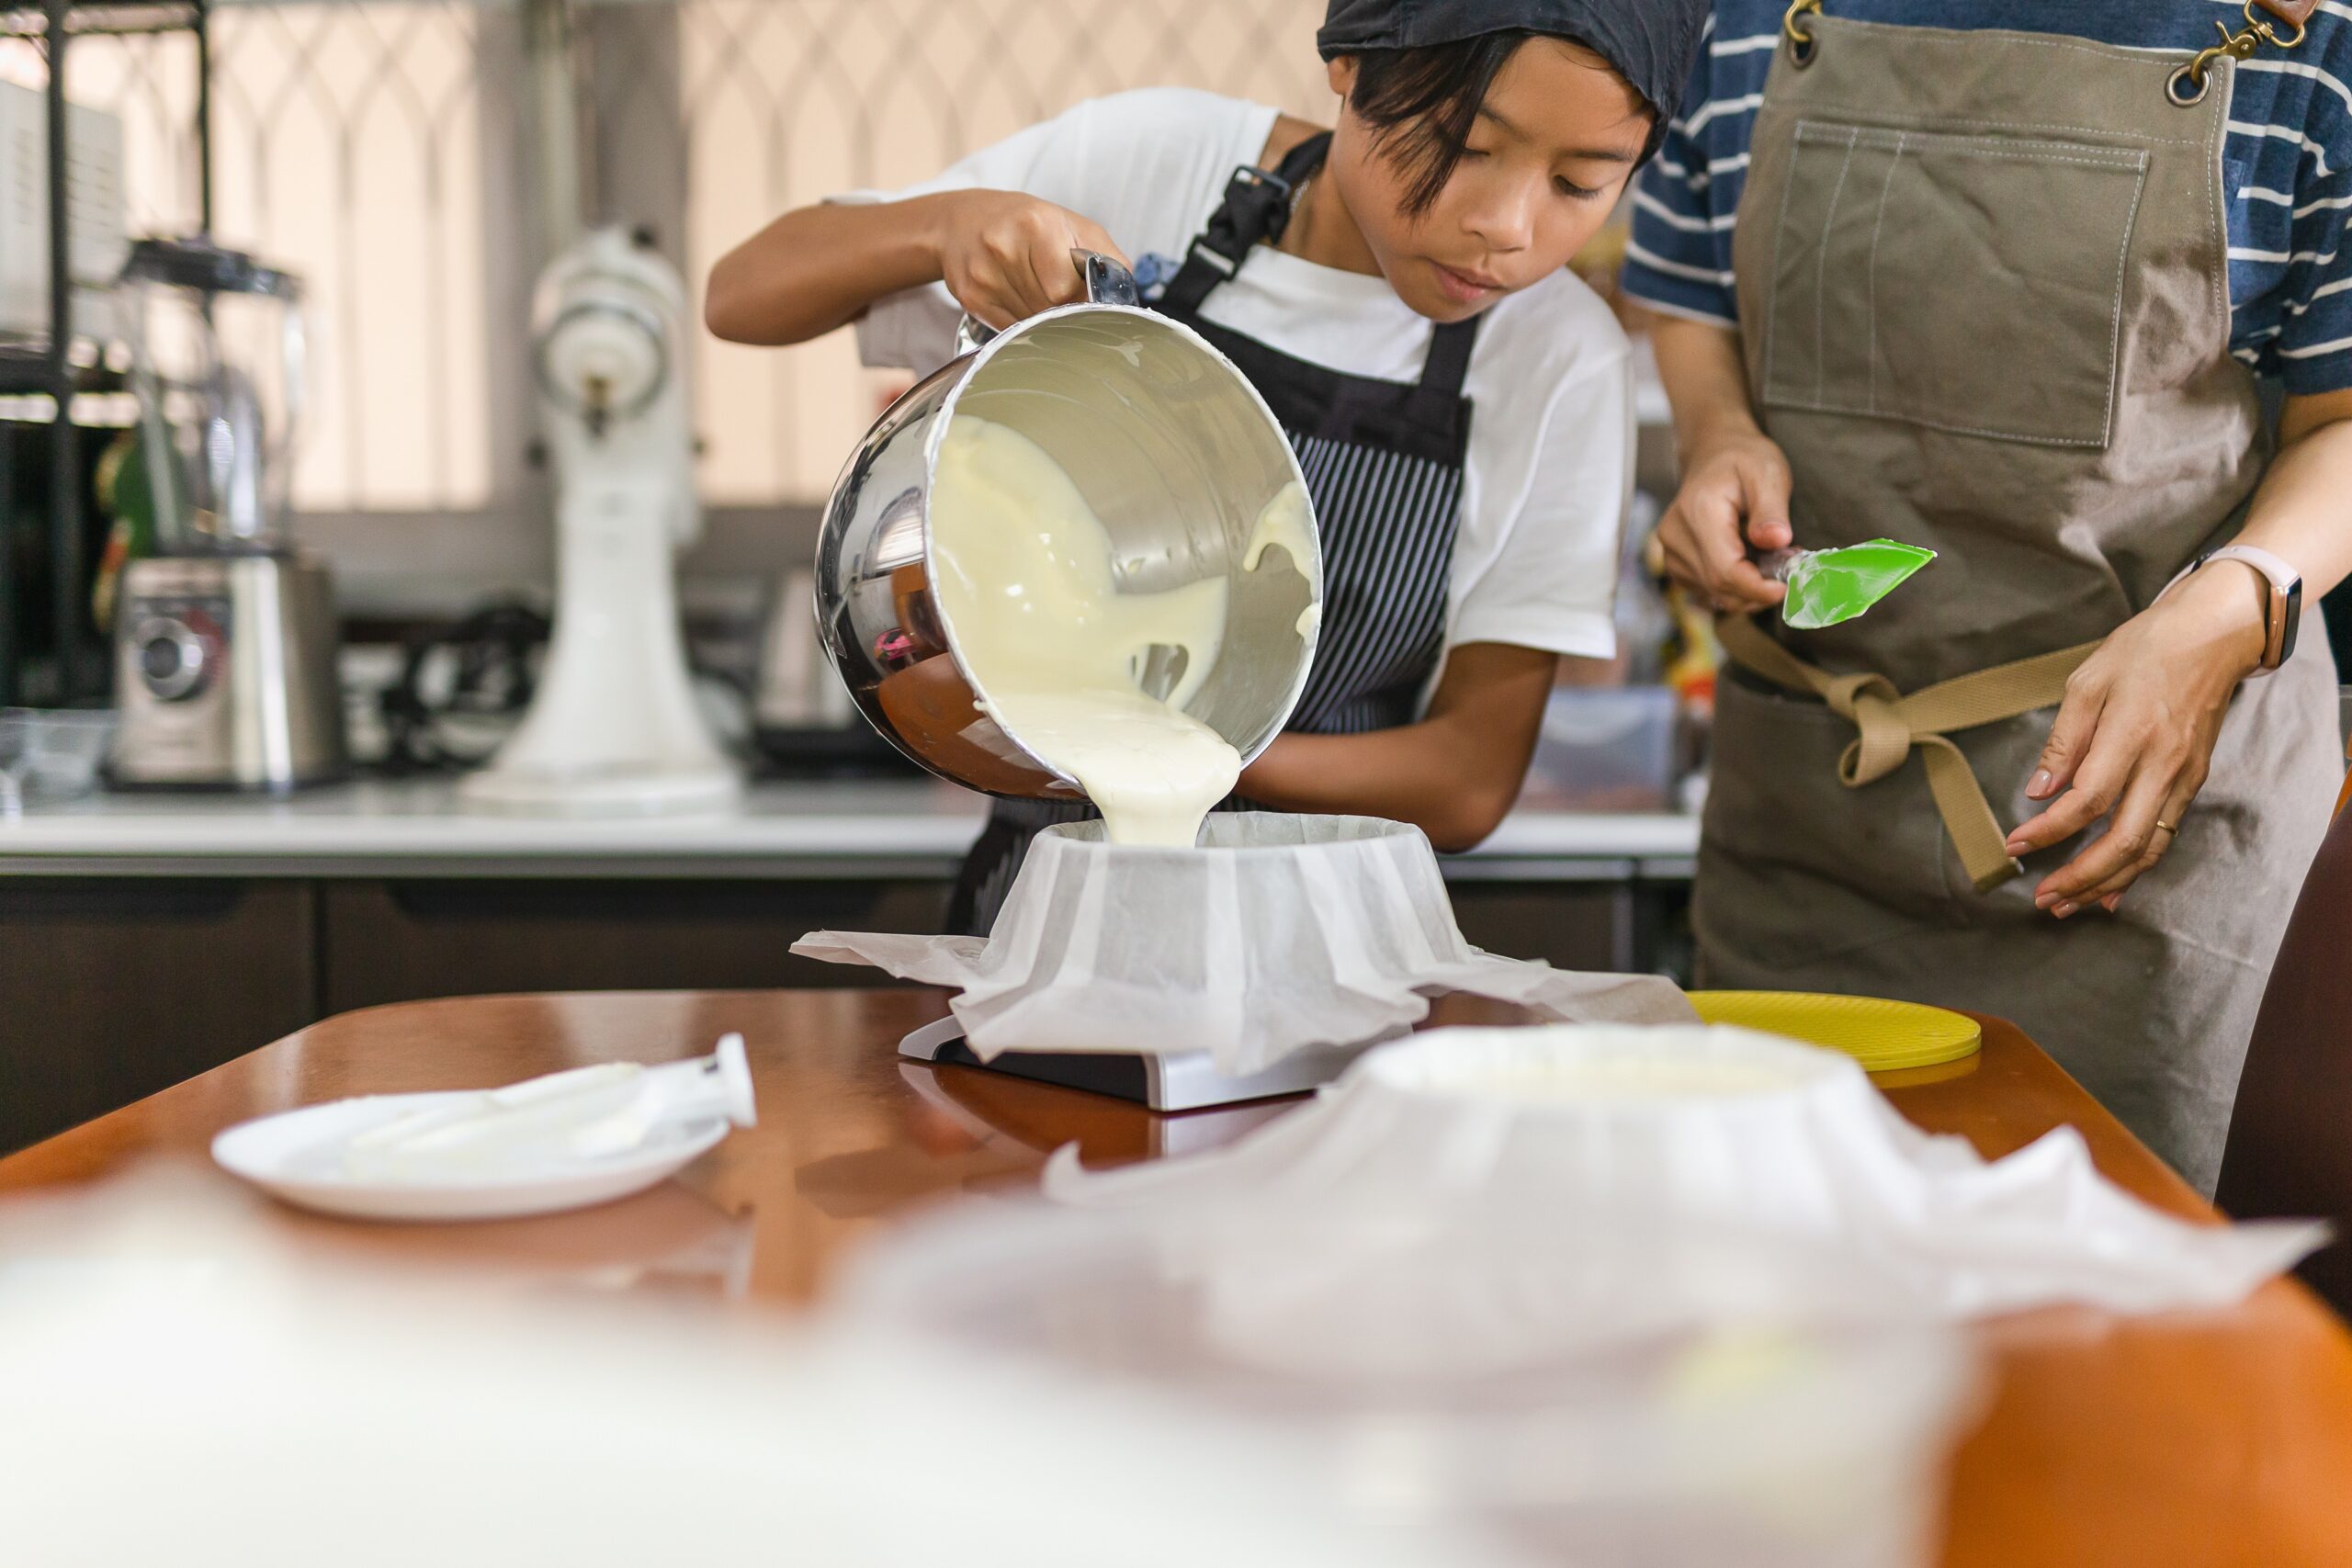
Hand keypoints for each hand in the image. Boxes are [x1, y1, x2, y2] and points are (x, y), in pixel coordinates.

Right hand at [928, 191, 1128, 330]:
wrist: (961, 222)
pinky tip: (1018, 300)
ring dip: (1042, 319)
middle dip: (1061, 310)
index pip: (1065, 290)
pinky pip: (1009, 329)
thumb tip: (1123, 300)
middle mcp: (1004, 248)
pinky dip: (1021, 323)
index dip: (1078, 298)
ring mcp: (984, 276)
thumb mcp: (1071, 225)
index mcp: (1037, 224)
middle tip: (1059, 293)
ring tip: (1036, 292)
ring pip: (1029, 325)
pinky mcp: (971, 298)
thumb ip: (1107, 257)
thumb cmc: (1025, 223)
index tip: (1081, 293)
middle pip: (1048, 310)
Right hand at [1654, 426, 1794, 612]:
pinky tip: (1747, 565)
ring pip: (1712, 592)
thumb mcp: (1768, 473)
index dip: (1756, 587)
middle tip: (1785, 572)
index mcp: (1699, 511)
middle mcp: (1676, 534)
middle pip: (1717, 585)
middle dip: (1756, 589)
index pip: (1724, 570)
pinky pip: (1705, 589)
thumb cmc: (1743, 460)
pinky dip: (1732, 587)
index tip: (1785, 587)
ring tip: (1768, 563)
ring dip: (1746, 590)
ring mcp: (1671, 550)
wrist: (1714, 454)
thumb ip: (1771, 508)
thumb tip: (1775, 540)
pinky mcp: (1674, 562)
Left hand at [2003, 562, 2269, 915]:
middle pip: (2124, 839)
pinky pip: (2164, 836)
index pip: (2087, 800)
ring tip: (2069, 904)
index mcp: (2132, 735)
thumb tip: (2038, 791)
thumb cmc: (2146, 649)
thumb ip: (2064, 740)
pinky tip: (2112, 887)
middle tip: (2044, 899)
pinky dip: (2137, 867)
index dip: (2049, 830)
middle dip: (2081, 876)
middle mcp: (2163, 764)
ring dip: (2107, 882)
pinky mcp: (2194, 781)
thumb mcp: (2089, 680)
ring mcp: (2184, 777)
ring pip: (2149, 848)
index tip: (2016, 844)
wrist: (2215, 635)